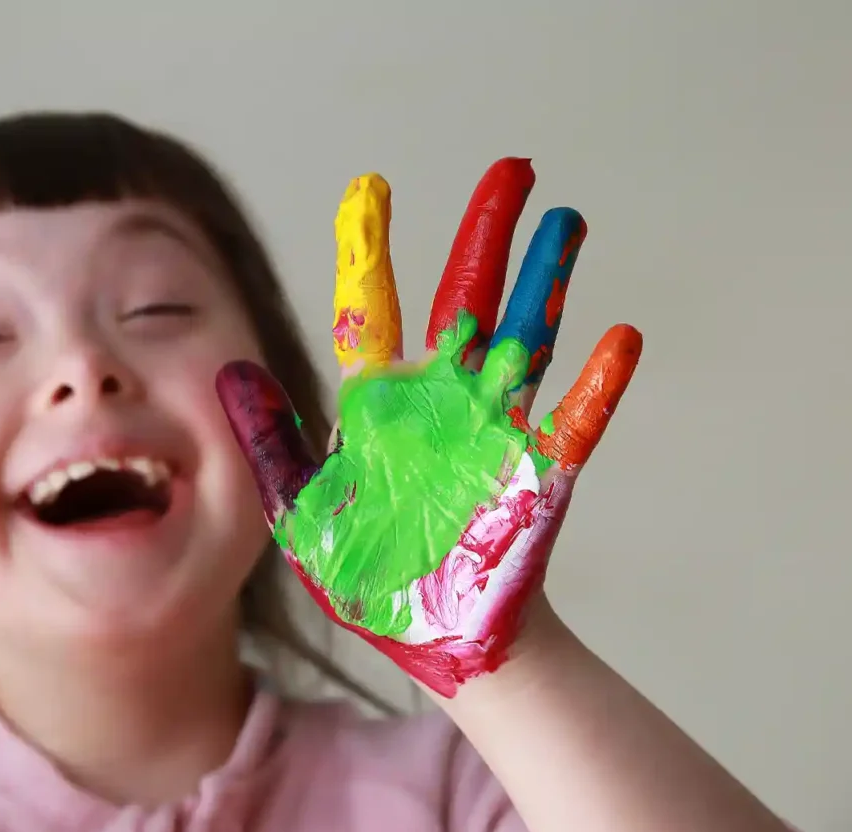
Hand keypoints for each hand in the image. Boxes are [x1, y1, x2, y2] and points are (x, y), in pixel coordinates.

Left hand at [218, 159, 639, 695]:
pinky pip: (574, 421)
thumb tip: (230, 370)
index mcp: (381, 407)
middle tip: (511, 167)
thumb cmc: (373, 583)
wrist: (439, 644)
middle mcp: (443, 403)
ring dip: (547, 281)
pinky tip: (620, 339)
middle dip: (486, 233)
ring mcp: (495, 433)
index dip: (369, 248)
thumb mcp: (301, 516)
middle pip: (467, 298)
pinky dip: (597, 384)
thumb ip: (270, 446)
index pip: (372, 311)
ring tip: (567, 221)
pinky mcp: (538, 475)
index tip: (368, 188)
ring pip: (526, 338)